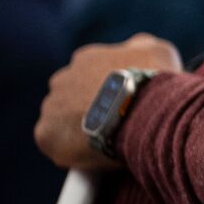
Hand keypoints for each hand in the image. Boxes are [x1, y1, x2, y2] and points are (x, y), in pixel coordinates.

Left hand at [35, 35, 182, 170]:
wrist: (147, 113)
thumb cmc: (155, 83)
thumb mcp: (158, 51)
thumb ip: (140, 48)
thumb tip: (135, 49)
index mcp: (86, 59)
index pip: (90, 76)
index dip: (107, 92)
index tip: (122, 104)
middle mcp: (62, 79)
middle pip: (71, 97)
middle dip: (88, 109)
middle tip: (114, 124)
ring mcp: (51, 107)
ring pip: (61, 122)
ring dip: (79, 130)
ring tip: (106, 142)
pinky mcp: (45, 135)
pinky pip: (56, 145)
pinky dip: (71, 151)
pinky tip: (94, 155)